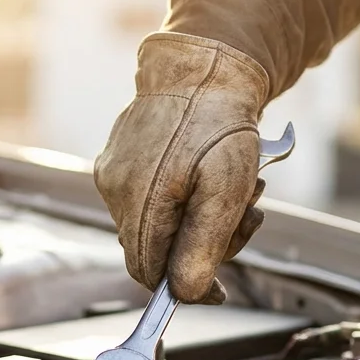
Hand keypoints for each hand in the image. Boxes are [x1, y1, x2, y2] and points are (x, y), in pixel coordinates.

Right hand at [94, 32, 269, 303]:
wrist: (204, 65)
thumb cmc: (219, 124)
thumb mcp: (226, 191)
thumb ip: (204, 246)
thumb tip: (186, 293)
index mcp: (138, 203)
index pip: (148, 273)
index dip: (182, 287)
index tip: (218, 289)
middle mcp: (114, 191)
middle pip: (155, 249)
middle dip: (202, 243)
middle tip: (246, 217)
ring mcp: (113, 172)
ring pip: (155, 222)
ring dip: (198, 217)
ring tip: (236, 186)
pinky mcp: (119, 157)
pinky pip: (150, 195)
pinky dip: (183, 195)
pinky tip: (208, 172)